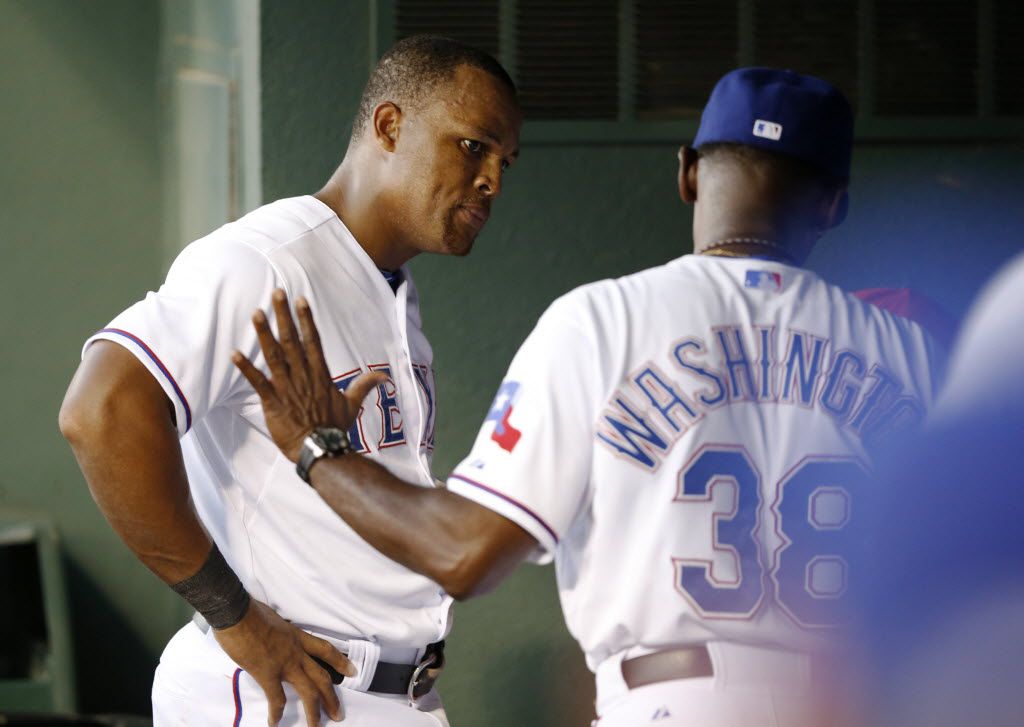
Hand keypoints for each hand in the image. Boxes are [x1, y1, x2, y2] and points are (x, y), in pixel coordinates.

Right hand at [213, 599, 355, 725]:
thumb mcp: (274, 619)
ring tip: (316, 726)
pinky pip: (276, 698)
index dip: (340, 661)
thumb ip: (280, 632)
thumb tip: (276, 636)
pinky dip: (276, 714)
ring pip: (308, 692)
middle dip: (331, 697)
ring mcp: (284, 664)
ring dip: (314, 711)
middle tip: (338, 713)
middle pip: (322, 677)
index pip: (325, 649)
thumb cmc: (251, 612)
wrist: (237, 613)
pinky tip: (275, 724)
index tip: (352, 671)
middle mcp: (296, 652)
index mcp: (297, 636)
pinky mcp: (268, 674)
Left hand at [232, 289, 385, 461]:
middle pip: (292, 341)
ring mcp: (287, 388)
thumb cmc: (335, 428)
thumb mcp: (352, 404)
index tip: (300, 300)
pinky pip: (258, 382)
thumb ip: (365, 386)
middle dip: (284, 316)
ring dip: (264, 334)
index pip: (312, 341)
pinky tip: (234, 354)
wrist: (322, 450)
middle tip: (275, 294)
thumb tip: (385, 376)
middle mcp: (303, 376)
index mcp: (320, 375)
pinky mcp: (273, 402)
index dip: (306, 320)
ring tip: (256, 314)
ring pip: (274, 356)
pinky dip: (246, 368)